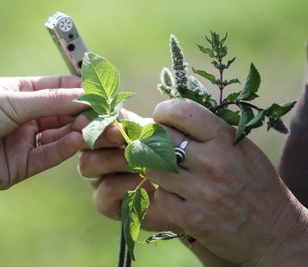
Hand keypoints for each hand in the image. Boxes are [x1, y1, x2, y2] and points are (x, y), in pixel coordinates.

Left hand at [77, 108, 239, 266]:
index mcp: (225, 140)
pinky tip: (180, 196)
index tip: (162, 118)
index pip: (181, 111)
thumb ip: (208, 131)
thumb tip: (169, 119)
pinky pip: (161, 196)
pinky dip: (166, 194)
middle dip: (155, 140)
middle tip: (160, 146)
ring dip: (158, 168)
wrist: (274, 232)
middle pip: (159, 139)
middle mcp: (212, 163)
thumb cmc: (255, 183)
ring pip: (153, 168)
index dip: (164, 111)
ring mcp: (201, 193)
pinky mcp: (191, 218)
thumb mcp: (241, 147)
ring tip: (172, 172)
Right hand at [77, 109, 175, 230]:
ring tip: (138, 159)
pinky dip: (126, 183)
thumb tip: (115, 115)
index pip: (87, 122)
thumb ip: (132, 124)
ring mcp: (97, 180)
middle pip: (82, 143)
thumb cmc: (167, 155)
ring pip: (87, 165)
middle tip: (120, 135)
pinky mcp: (104, 203)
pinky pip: (105, 190)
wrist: (183, 189)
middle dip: (101, 136)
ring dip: (113, 159)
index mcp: (105, 135)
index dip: (92, 118)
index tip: (107, 116)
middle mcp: (96, 156)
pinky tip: (146, 181)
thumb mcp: (152, 134)